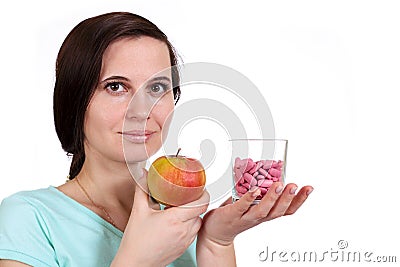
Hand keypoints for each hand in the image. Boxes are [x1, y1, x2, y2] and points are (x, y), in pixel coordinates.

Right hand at [112, 169, 209, 266]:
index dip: (203, 193)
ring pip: (198, 221)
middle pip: (200, 211)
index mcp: (175, 219)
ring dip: (193, 214)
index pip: (201, 203)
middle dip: (196, 201)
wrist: (135, 264)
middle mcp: (184, 230)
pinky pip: (193, 232)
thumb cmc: (136, 241)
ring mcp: (186, 240)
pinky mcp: (184, 247)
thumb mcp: (138, 211)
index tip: (198, 187)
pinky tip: (177, 221)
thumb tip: (144, 174)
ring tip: (181, 208)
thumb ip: (142, 190)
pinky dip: (189, 224)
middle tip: (187, 194)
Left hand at [198, 182, 312, 245]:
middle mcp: (259, 217)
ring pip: (263, 210)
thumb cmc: (234, 213)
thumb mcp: (251, 202)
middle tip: (295, 185)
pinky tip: (255, 190)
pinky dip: (249, 198)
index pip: (288, 210)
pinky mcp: (232, 214)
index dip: (300, 200)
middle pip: (278, 211)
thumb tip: (266, 167)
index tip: (309, 188)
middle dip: (288, 198)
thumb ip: (259, 189)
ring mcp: (246, 217)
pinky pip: (242, 206)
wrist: (215, 232)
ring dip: (272, 198)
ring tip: (279, 185)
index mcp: (266, 214)